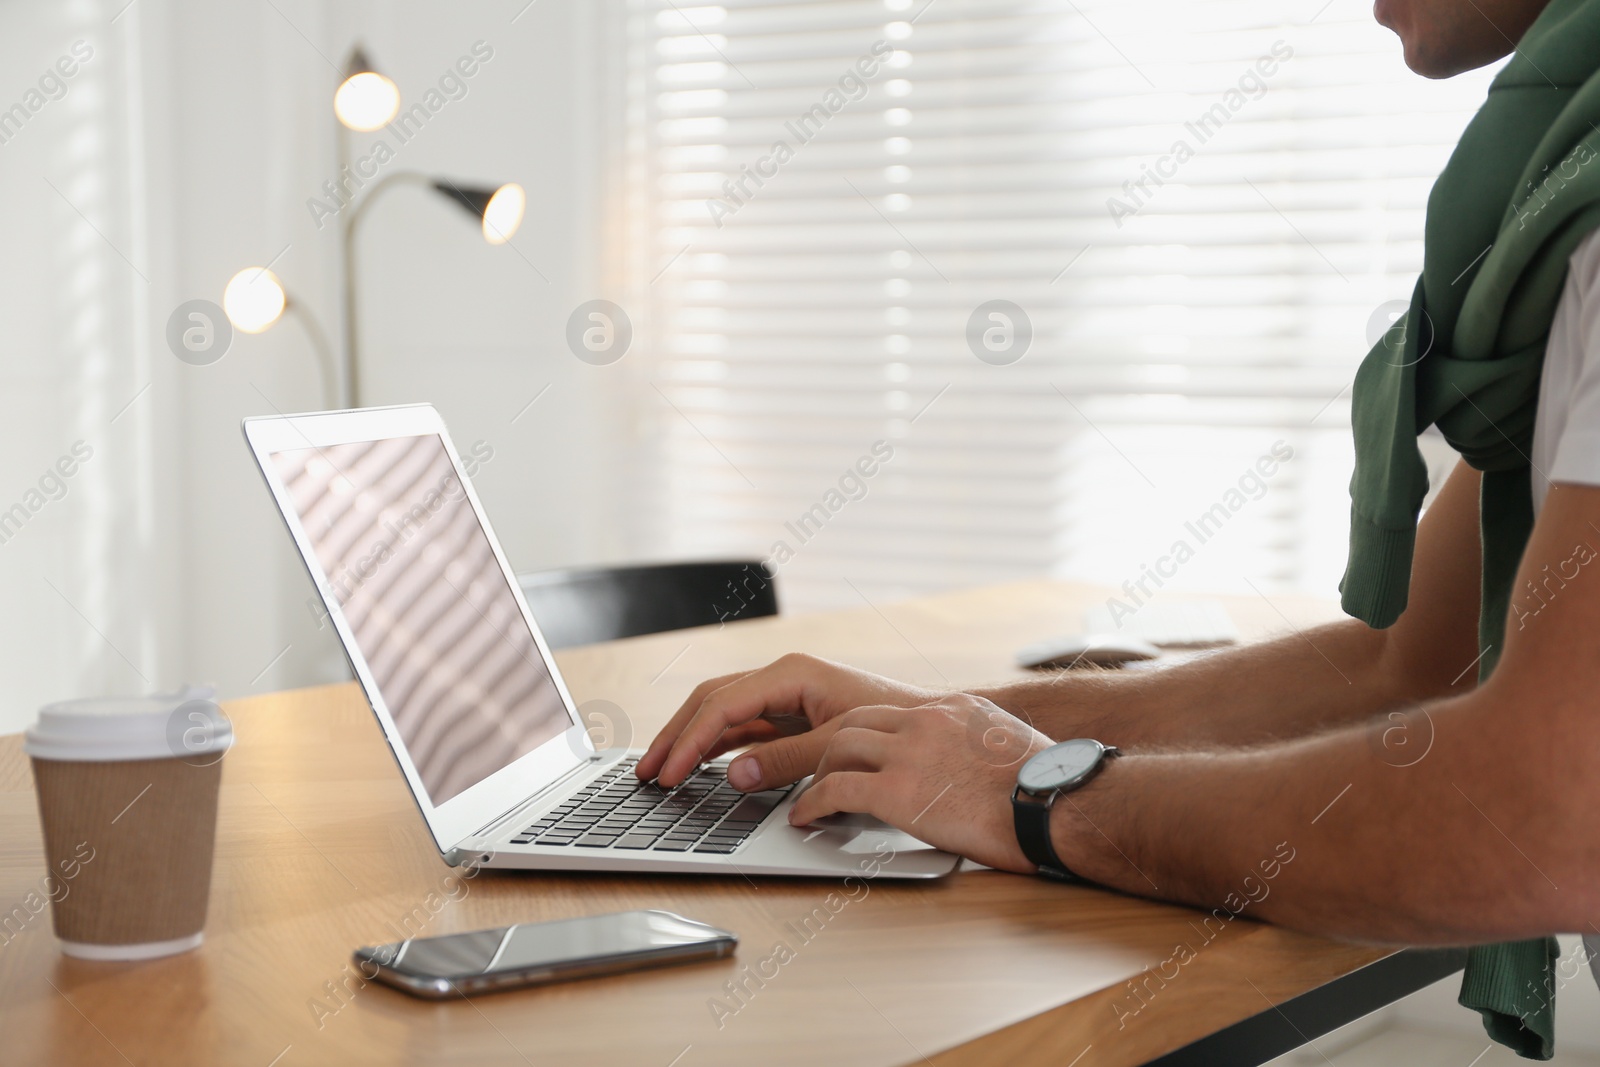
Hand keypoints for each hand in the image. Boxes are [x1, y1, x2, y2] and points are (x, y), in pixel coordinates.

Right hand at [636, 653, 941, 787]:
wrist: (931, 725)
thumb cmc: (895, 723)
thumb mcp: (839, 742)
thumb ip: (786, 759)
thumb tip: (734, 774)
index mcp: (791, 673)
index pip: (723, 704)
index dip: (690, 740)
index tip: (670, 772)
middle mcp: (782, 679)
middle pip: (711, 702)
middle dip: (676, 736)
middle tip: (647, 772)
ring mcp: (785, 697)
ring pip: (722, 715)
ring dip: (690, 742)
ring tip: (661, 772)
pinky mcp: (791, 718)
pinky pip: (742, 729)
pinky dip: (715, 748)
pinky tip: (698, 768)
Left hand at [787, 694, 1053, 873]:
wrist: (1060, 803)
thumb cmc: (1049, 789)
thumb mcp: (1012, 748)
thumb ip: (982, 747)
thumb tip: (980, 767)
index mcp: (954, 709)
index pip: (892, 712)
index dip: (864, 732)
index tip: (853, 751)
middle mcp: (926, 720)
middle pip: (854, 721)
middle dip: (829, 747)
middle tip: (816, 770)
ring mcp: (910, 752)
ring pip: (837, 747)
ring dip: (816, 773)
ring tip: (807, 797)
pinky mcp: (898, 789)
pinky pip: (837, 789)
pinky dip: (813, 803)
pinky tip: (807, 819)